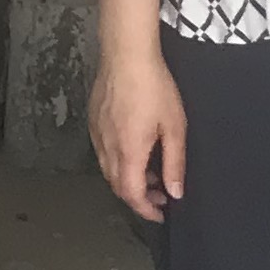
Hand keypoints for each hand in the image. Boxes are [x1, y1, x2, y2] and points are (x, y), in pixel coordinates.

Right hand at [91, 45, 186, 223]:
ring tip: (151, 172)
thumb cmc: (153, 87)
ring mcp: (97, 133)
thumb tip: (175, 191)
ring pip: (108, 169)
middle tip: (161, 195)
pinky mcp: (94, 120)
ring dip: (129, 179)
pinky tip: (135, 149)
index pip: (132, 194)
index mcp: (129, 151)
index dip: (146, 209)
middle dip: (139, 196)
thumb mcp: (175, 128)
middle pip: (117, 185)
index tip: (160, 214)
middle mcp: (108, 146)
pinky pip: (103, 151)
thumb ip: (174, 164)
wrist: (127, 55)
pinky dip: (118, 161)